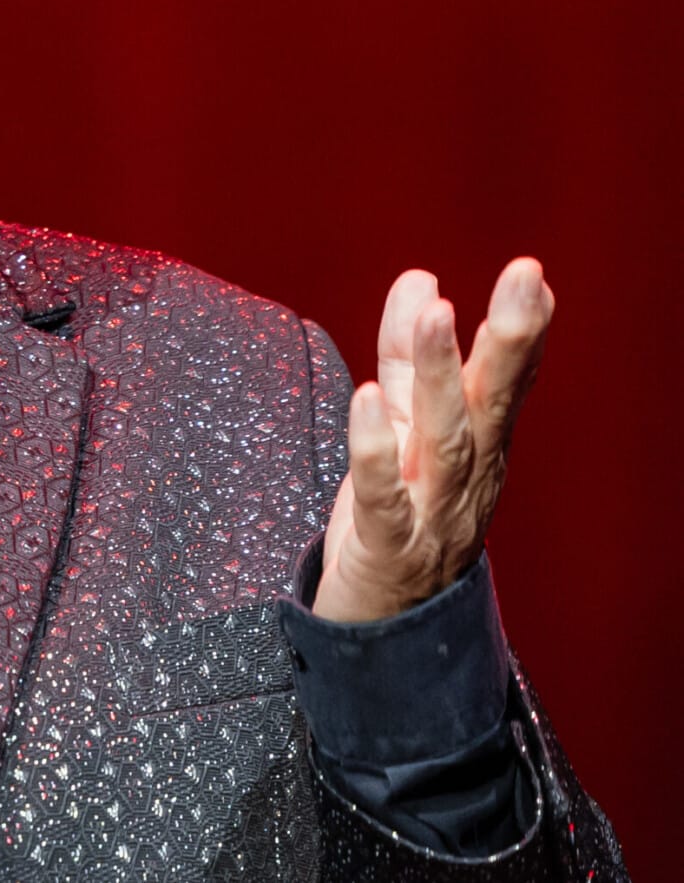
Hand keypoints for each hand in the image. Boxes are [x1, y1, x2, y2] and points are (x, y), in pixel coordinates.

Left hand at [311, 259, 554, 621]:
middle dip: (509, 340)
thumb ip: (407, 357)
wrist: (381, 625)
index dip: (521, 328)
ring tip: (438, 313)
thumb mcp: (402, 427)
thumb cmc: (398, 516)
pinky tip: (367, 400)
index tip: (531, 273)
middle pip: (491, 403)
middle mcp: (465, 476)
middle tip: (523, 279)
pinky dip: (374, 449)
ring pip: (444, 439)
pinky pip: (382, 495)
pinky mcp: (388, 545)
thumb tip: (420, 281)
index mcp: (474, 446)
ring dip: (440, 374)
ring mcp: (432, 513)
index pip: (504, 380)